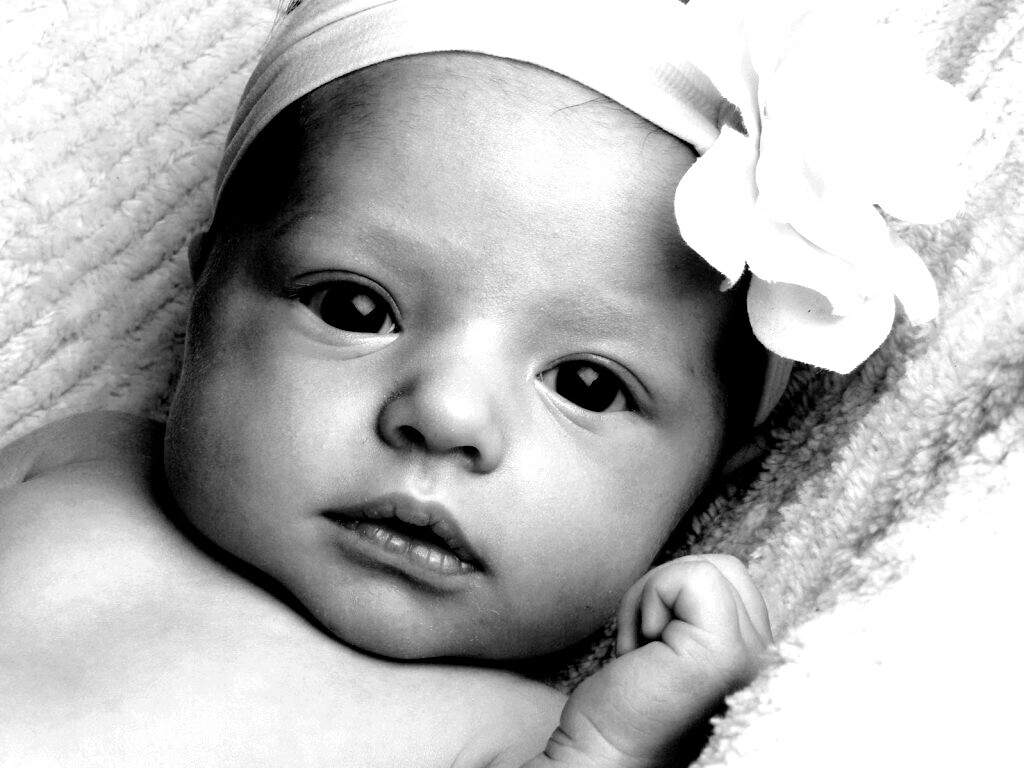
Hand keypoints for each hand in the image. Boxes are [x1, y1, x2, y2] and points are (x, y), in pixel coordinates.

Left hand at [544, 555, 771, 766]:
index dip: (679, 598)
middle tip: (649, 646)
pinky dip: (649, 599)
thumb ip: (706, 613)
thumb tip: (703, 569)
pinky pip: (690, 577)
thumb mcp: (679, 642)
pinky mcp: (724, 654)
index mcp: (761, 655)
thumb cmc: (627, 702)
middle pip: (724, 566)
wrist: (604, 755)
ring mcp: (752, 658)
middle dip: (669, 591)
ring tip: (646, 650)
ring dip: (655, 597)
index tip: (658, 648)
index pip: (734, 577)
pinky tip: (641, 650)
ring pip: (707, 568)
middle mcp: (769, 659)